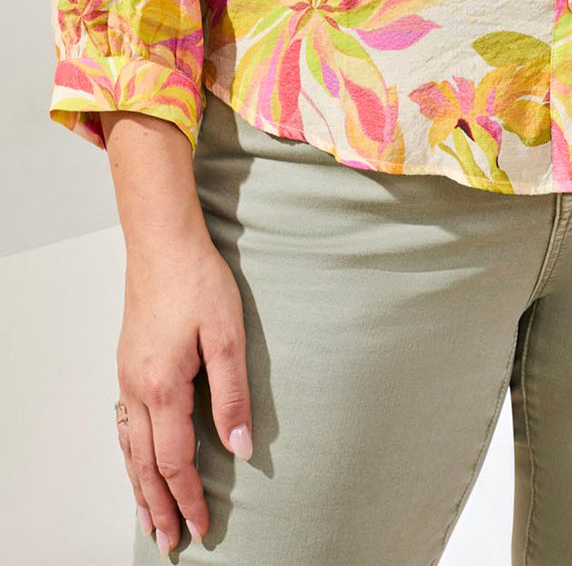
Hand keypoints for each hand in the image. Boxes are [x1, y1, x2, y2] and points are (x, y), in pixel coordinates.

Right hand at [116, 231, 253, 556]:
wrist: (162, 242)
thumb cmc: (198, 281)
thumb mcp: (227, 335)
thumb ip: (233, 394)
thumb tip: (240, 447)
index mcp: (163, 387)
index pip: (175, 461)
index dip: (189, 497)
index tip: (202, 526)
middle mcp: (137, 389)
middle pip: (145, 464)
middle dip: (159, 506)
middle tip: (170, 543)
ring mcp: (127, 377)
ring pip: (129, 447)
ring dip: (140, 487)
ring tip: (149, 517)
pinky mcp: (127, 363)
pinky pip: (124, 424)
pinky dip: (129, 454)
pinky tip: (135, 460)